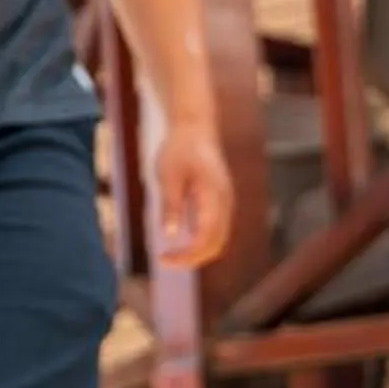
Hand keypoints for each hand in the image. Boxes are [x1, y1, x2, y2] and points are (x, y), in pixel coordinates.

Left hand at [153, 117, 231, 268]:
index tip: (163, 259)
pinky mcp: (220, 202)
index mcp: (214, 197)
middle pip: (216, 245)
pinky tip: (180, 241)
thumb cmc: (179, 148)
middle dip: (192, 258)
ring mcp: (225, 203)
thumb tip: (171, 235)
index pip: (206, 239)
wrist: (195, 127)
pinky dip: (200, 241)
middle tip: (165, 260)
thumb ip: (171, 205)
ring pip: (218, 239)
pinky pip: (215, 229)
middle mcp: (225, 203)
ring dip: (197, 251)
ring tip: (171, 255)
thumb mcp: (168, 175)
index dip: (187, 255)